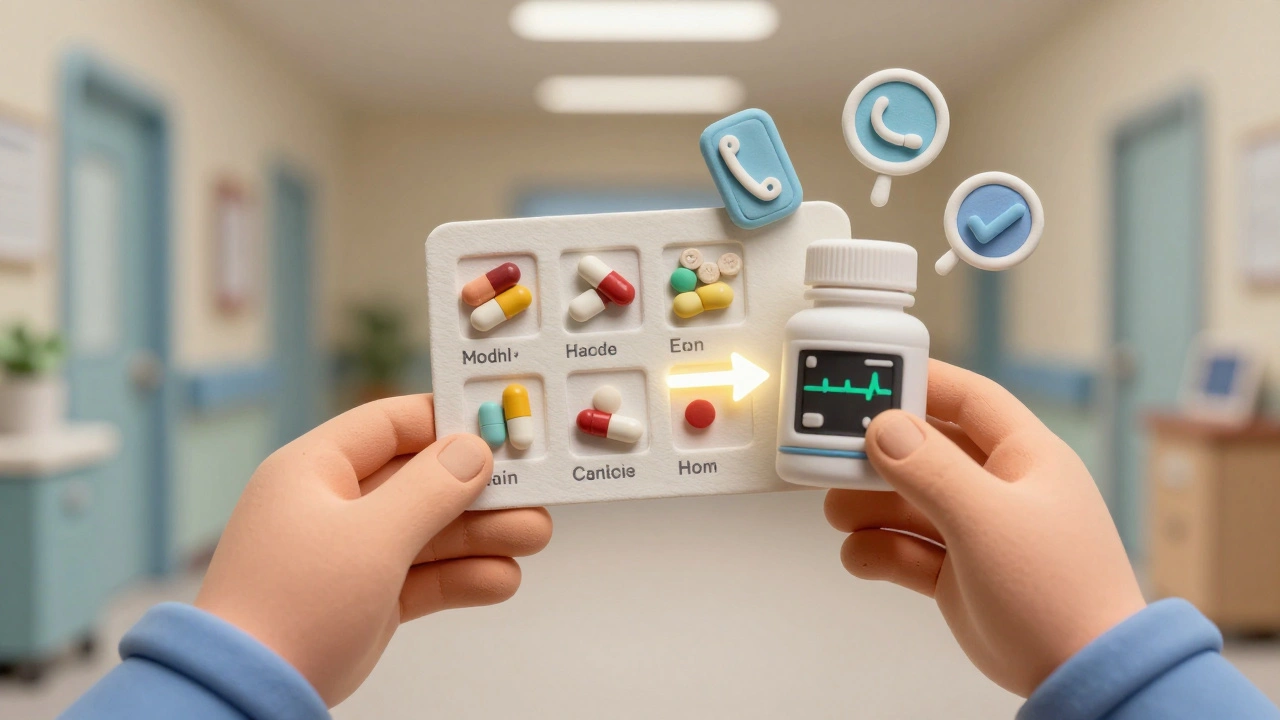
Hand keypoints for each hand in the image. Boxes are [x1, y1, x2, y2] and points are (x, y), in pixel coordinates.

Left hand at [194, 395, 552, 705]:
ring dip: (483, 534)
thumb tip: (473, 450)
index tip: (502, 427)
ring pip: (430, 531)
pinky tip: (501, 579)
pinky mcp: (365, 599)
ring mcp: (350, 554)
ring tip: (534, 537)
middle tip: (535, 492)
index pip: (392, 423)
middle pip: (422, 480)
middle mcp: (333, 504)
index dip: (449, 421)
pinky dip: (462, 577)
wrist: (246, 694)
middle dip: (481, 489)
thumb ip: (431, 488)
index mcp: (316, 469)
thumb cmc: (292, 603)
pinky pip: (423, 576)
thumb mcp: (371, 535)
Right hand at [824, 360, 1144, 696]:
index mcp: (1026, 457)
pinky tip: (861, 555)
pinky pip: (907, 549)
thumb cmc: (1061, 595)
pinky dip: (879, 550)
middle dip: (877, 455)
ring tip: (838, 513)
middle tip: (834, 458)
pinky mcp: (961, 575)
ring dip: (869, 504)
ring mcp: (979, 532)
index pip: (968, 399)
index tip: (868, 379)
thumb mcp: (988, 519)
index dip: (920, 383)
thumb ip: (931, 470)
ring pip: (910, 501)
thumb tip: (884, 428)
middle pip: (926, 450)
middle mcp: (1001, 488)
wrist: (1082, 678)